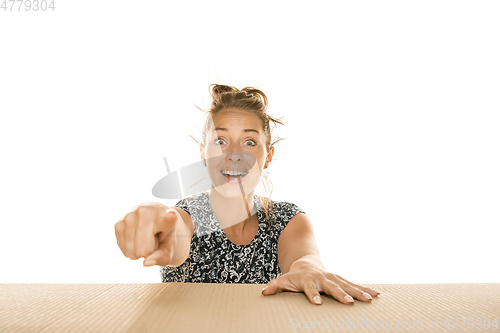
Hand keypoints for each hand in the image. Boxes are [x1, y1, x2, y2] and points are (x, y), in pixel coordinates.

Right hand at [114, 203, 183, 265]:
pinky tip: (137, 236)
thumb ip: (162, 257)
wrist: (155, 219)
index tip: (171, 214)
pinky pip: (124, 251)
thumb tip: (145, 263)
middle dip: (149, 252)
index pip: (168, 219)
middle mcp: (146, 211)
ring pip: (131, 252)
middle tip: (154, 239)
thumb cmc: (165, 236)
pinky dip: (131, 248)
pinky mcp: (118, 224)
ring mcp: (129, 216)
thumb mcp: (170, 248)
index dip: (170, 218)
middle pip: (143, 251)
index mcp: (167, 215)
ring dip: (139, 250)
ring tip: (146, 236)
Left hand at [261, 261, 379, 304]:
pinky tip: (377, 294)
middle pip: (332, 286)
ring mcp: (333, 278)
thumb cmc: (294, 276)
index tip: (317, 303)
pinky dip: (365, 289)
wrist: (306, 263)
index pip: (310, 288)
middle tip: (349, 303)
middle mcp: (323, 278)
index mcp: (308, 279)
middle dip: (341, 294)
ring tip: (369, 299)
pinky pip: (354, 285)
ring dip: (358, 292)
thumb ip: (275, 286)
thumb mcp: (284, 280)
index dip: (312, 295)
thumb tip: (264, 291)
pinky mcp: (341, 279)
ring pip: (347, 284)